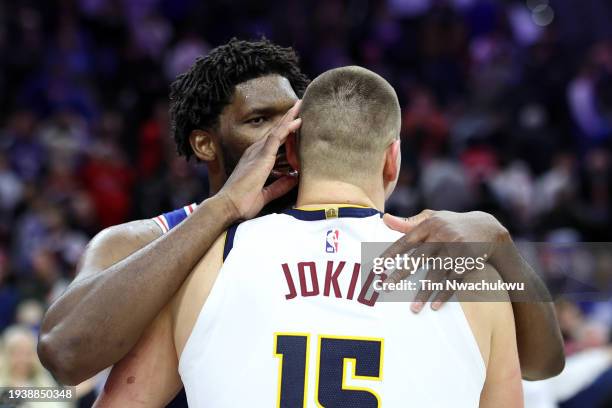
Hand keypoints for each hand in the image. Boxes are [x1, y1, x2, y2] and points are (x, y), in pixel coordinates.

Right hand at [218, 101, 300, 219]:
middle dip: (287, 119)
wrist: (228, 206)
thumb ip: (279, 186)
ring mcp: (257, 153)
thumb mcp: (265, 194)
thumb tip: (293, 179)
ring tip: (300, 105)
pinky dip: (287, 128)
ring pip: (277, 131)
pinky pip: (276, 138)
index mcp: (255, 161)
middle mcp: (255, 153)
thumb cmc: (242, 203)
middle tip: (299, 106)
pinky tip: (297, 120)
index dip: (284, 132)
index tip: (295, 123)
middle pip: (275, 132)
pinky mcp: (261, 156)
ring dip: (289, 118)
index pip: (273, 143)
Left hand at [381, 210, 510, 311]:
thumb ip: (408, 222)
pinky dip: (444, 294)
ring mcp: (456, 249)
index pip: (406, 240)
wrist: (487, 227)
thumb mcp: (432, 218)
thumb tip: (384, 219)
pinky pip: (453, 281)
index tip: (378, 266)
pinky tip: (434, 306)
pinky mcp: (469, 262)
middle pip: (418, 258)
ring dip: (424, 293)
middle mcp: (442, 236)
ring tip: (413, 309)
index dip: (391, 253)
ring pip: (436, 274)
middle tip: (387, 287)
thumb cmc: (450, 224)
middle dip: (402, 274)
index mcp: (429, 225)